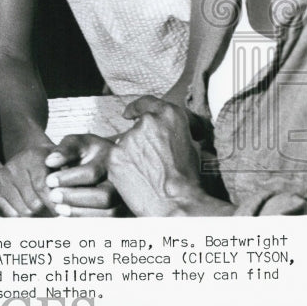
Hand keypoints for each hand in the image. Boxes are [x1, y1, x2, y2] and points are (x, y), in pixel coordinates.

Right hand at [0, 144, 58, 216]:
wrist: (30, 158)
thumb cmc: (51, 166)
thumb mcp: (64, 164)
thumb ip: (68, 177)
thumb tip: (65, 197)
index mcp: (34, 156)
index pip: (42, 187)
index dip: (54, 203)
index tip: (61, 208)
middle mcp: (14, 165)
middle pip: (34, 204)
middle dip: (46, 209)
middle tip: (51, 206)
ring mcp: (2, 177)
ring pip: (24, 212)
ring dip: (35, 214)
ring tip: (41, 205)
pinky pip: (12, 215)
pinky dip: (22, 214)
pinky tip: (27, 205)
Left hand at [43, 134, 120, 216]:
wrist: (102, 162)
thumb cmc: (85, 153)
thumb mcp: (75, 143)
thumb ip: (63, 150)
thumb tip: (50, 162)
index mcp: (110, 158)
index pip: (91, 173)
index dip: (67, 178)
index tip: (48, 181)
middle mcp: (123, 179)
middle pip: (104, 197)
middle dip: (75, 198)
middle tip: (53, 196)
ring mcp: (127, 197)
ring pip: (109, 214)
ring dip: (81, 213)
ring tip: (59, 208)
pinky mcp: (125, 211)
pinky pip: (109, 223)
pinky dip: (88, 221)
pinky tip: (69, 216)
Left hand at [106, 95, 204, 216]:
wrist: (177, 203)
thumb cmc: (189, 179)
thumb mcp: (191, 146)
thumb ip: (174, 131)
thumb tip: (168, 132)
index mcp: (168, 115)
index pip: (147, 102)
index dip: (137, 108)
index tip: (130, 114)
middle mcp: (145, 122)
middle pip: (136, 129)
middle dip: (141, 143)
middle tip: (151, 162)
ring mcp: (127, 139)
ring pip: (125, 145)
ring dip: (132, 156)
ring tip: (148, 175)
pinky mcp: (114, 156)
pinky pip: (117, 160)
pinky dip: (124, 169)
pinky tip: (137, 180)